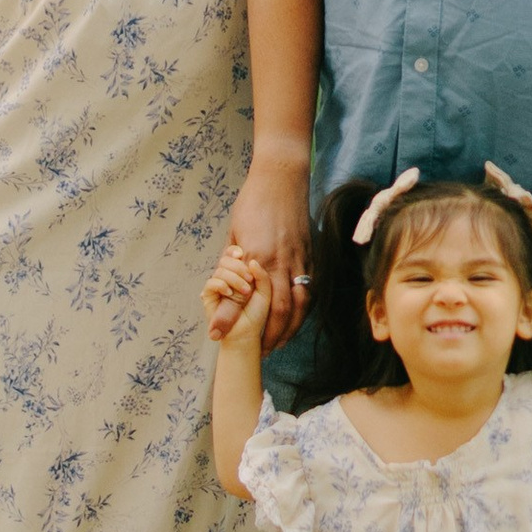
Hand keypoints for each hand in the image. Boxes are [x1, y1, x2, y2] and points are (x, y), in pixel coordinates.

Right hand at [205, 247, 271, 344]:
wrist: (246, 334)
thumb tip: (251, 261)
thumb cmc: (256, 314)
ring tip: (245, 292)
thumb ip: (262, 275)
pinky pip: (210, 283)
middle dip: (238, 268)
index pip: (232, 255)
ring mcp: (217, 286)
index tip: (242, 254)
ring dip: (234, 279)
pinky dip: (221, 285)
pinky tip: (229, 293)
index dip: (234, 251)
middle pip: (225, 260)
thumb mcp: (265, 292)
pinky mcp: (209, 296)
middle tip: (249, 281)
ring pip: (219, 271)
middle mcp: (226, 278)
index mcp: (239, 274)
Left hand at [225, 158, 313, 350]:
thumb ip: (229, 265)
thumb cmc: (252, 203)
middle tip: (257, 352)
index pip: (247, 299)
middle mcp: (282, 262)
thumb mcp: (233, 234)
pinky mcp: (312, 256)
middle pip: (280, 311)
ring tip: (276, 344)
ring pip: (300, 305)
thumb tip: (218, 292)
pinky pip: (310, 291)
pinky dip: (303, 311)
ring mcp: (301, 259)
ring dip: (289, 329)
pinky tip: (294, 321)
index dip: (234, 321)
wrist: (282, 178)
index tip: (221, 338)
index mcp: (257, 256)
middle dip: (269, 336)